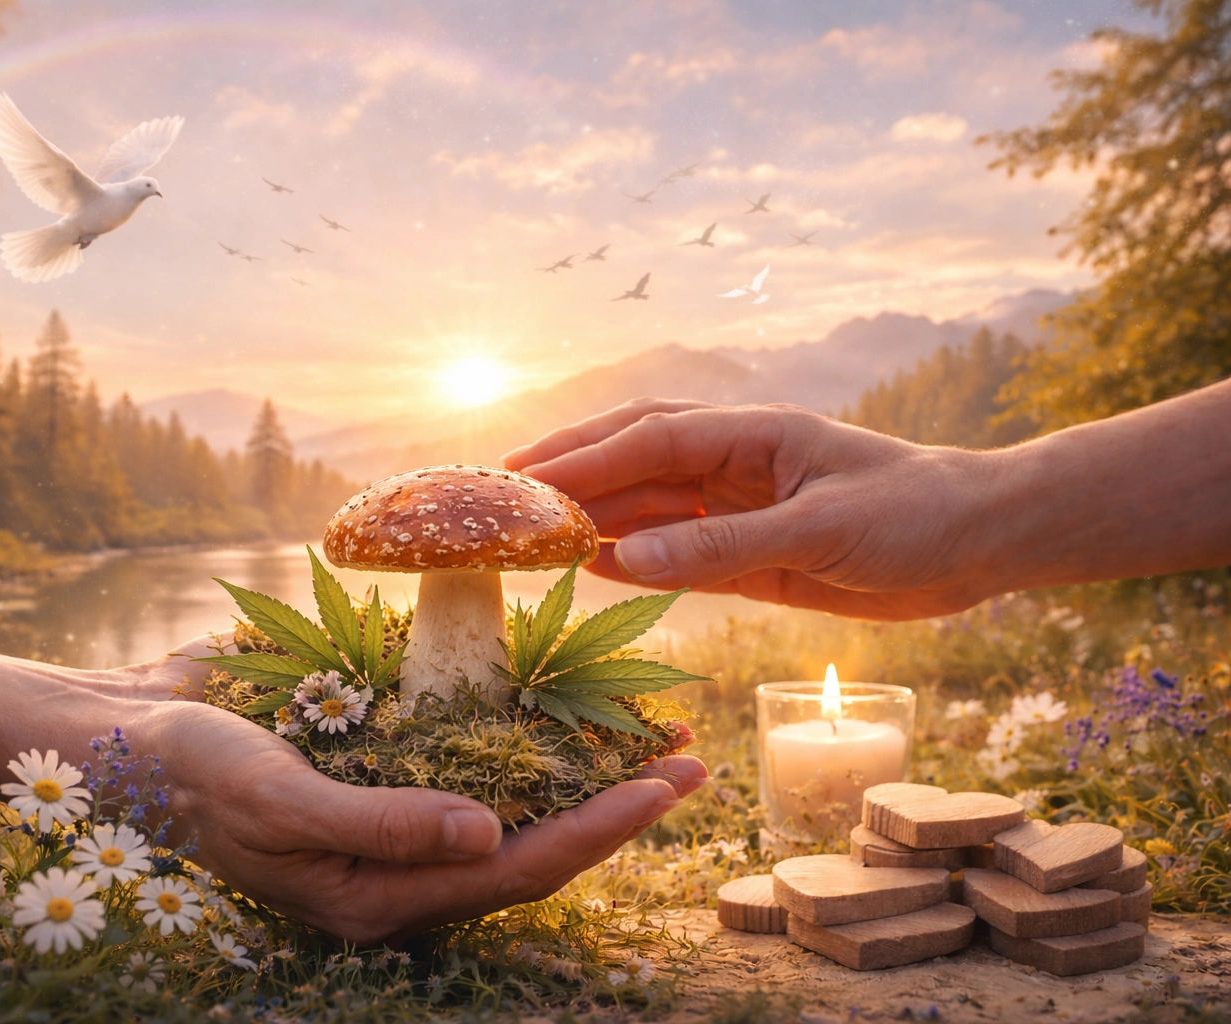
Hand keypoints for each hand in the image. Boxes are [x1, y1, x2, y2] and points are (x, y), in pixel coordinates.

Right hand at [131, 698, 705, 943]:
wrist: (119, 730)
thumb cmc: (187, 774)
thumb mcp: (278, 798)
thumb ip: (384, 824)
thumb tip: (493, 833)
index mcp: (381, 893)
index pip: (519, 867)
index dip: (600, 828)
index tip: (668, 785)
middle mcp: (401, 858)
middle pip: (535, 837)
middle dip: (615, 799)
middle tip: (690, 755)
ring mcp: (395, 808)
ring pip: (513, 793)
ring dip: (581, 759)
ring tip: (651, 723)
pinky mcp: (381, 760)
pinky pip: (466, 749)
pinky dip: (520, 724)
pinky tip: (559, 690)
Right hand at [502, 398, 994, 618]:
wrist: (983, 543)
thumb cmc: (917, 514)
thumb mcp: (823, 530)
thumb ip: (722, 547)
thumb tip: (623, 558)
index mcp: (752, 434)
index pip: (647, 438)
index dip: (580, 457)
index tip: (519, 478)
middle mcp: (736, 464)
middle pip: (633, 457)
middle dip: (568, 470)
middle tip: (499, 493)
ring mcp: (741, 507)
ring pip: (649, 505)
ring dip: (592, 514)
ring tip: (528, 532)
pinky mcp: (754, 553)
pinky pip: (678, 554)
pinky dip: (633, 558)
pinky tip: (592, 567)